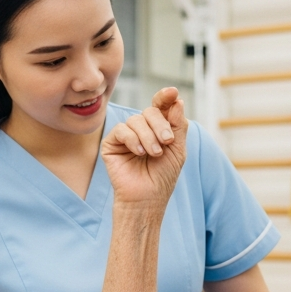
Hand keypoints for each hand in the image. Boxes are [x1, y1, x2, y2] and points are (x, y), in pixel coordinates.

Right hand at [101, 88, 187, 207]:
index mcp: (158, 128)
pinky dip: (133, 140)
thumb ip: (178, 125)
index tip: (172, 92)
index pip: (160, 106)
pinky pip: (121, 130)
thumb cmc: (163, 177)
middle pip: (150, 111)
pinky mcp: (112, 143)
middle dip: (160, 125)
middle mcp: (142, 129)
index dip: (165, 97)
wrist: (147, 198)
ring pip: (136, 120)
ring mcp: (126, 135)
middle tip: (167, 142)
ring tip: (154, 154)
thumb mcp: (178, 150)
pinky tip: (139, 153)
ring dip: (148, 136)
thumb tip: (177, 100)